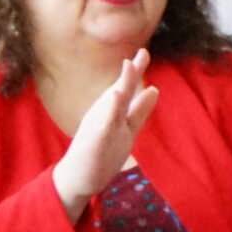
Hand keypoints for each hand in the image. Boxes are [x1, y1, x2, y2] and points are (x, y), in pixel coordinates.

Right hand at [53, 51, 157, 219]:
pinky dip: (108, 115)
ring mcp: (98, 130)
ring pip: (112, 108)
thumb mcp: (125, 128)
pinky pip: (102, 129)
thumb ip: (139, 109)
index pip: (129, 91)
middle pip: (120, 94)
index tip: (144, 52)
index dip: (136, 73)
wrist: (76, 179)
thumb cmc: (100, 151)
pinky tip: (113, 102)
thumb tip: (154, 89)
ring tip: (128, 71)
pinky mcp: (92, 145)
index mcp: (115, 113)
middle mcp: (105, 117)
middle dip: (130, 76)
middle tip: (141, 54)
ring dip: (120, 90)